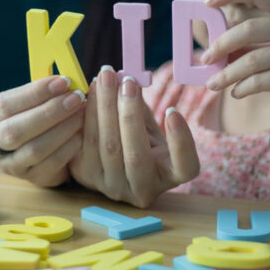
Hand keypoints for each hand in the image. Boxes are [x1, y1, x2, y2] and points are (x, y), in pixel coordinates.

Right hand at [0, 76, 85, 187]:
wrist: (22, 147)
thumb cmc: (25, 113)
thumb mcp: (22, 100)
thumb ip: (38, 91)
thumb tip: (64, 81)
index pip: (4, 105)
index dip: (34, 93)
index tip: (61, 82)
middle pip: (15, 131)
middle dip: (49, 112)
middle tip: (75, 98)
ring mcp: (8, 166)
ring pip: (34, 150)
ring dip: (62, 129)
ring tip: (81, 112)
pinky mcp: (31, 178)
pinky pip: (51, 165)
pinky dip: (69, 146)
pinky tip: (81, 132)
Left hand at [68, 67, 199, 207]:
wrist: (110, 163)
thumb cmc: (139, 140)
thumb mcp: (149, 127)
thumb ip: (142, 108)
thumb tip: (127, 79)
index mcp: (169, 177)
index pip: (184, 167)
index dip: (181, 141)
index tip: (172, 110)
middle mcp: (142, 190)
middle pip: (136, 154)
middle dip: (130, 113)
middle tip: (126, 80)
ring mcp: (113, 188)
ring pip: (108, 148)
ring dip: (104, 108)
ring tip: (105, 79)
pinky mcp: (87, 178)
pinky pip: (84, 145)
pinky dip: (86, 116)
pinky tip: (88, 93)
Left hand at [198, 0, 269, 118]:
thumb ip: (260, 39)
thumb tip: (217, 45)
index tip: (207, 1)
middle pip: (249, 29)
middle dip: (221, 45)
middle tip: (205, 59)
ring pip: (252, 60)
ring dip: (227, 74)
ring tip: (212, 83)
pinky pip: (260, 81)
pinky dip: (242, 88)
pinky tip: (236, 92)